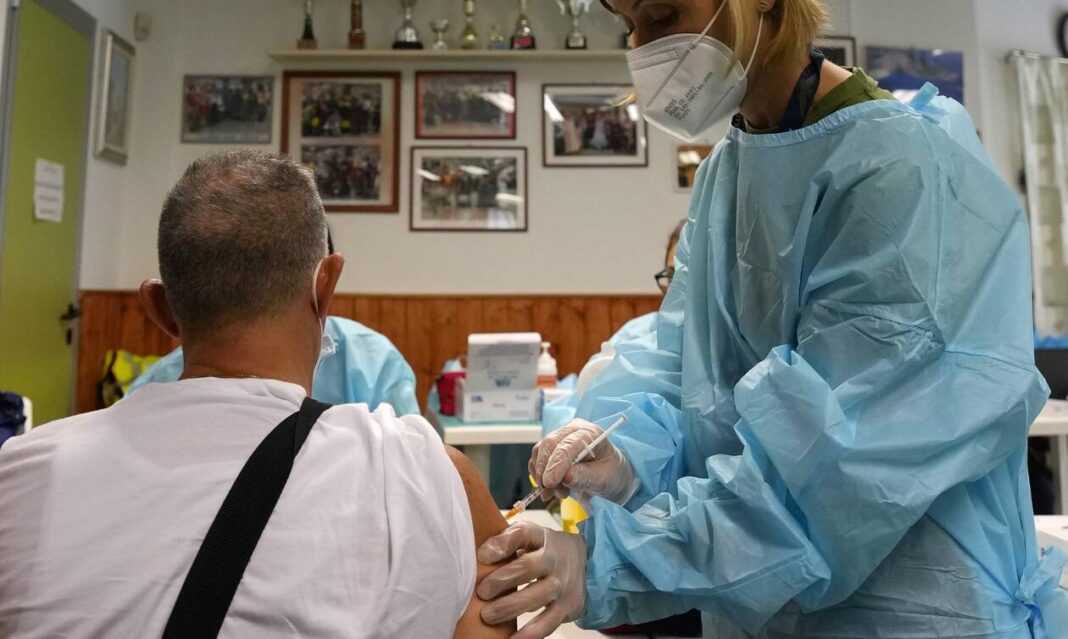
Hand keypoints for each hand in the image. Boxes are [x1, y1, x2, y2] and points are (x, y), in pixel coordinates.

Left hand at [476, 521, 586, 638]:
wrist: (587, 564)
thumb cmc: (545, 551)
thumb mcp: (529, 538)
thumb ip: (506, 542)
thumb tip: (476, 556)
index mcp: (541, 537)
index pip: (523, 534)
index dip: (501, 544)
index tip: (482, 555)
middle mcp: (554, 559)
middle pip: (528, 567)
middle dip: (501, 580)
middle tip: (482, 592)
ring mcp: (562, 584)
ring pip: (537, 597)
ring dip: (510, 608)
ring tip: (488, 616)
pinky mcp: (567, 607)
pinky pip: (547, 624)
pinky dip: (528, 634)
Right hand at [529, 419, 637, 503]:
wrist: (611, 474)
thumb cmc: (611, 473)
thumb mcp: (604, 479)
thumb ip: (585, 477)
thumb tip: (565, 478)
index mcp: (591, 434)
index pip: (568, 445)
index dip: (556, 464)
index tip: (549, 483)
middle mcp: (573, 431)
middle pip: (550, 444)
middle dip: (546, 471)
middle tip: (550, 492)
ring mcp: (561, 438)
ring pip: (541, 452)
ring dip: (542, 476)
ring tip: (558, 493)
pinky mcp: (552, 448)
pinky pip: (538, 459)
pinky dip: (539, 476)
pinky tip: (552, 489)